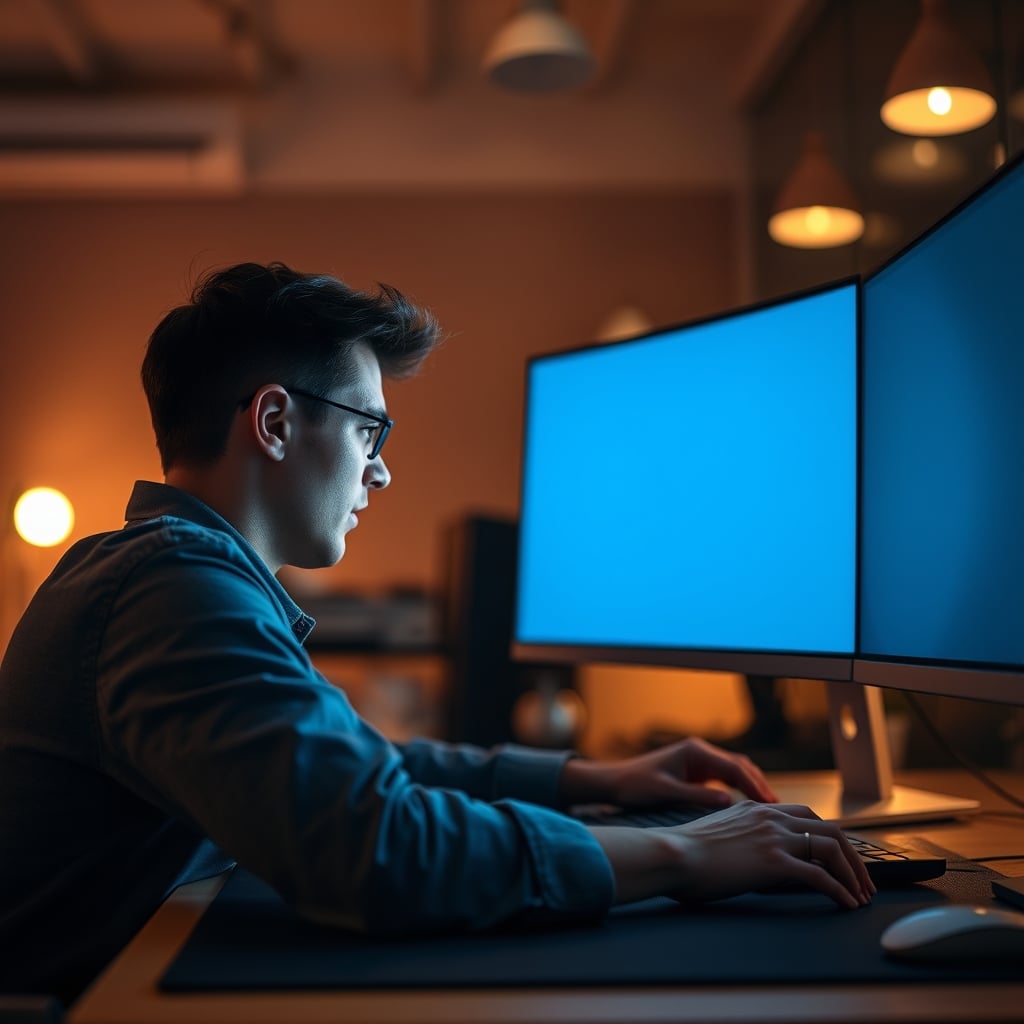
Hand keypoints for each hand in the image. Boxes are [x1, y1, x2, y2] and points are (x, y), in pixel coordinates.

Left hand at [560, 737, 777, 810]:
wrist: (614, 783)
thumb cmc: (635, 787)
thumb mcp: (665, 792)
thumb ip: (696, 796)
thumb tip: (729, 802)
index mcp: (695, 751)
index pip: (735, 767)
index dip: (755, 787)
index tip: (771, 806)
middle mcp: (700, 751)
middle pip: (741, 767)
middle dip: (760, 786)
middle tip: (780, 810)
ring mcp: (699, 761)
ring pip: (736, 772)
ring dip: (753, 788)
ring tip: (772, 811)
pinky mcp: (697, 772)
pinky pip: (726, 779)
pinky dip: (741, 790)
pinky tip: (751, 809)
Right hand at [664, 800, 875, 908]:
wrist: (671, 855)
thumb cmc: (684, 851)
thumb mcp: (719, 832)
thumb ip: (742, 835)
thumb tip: (754, 853)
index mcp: (756, 808)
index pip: (807, 815)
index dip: (830, 837)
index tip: (841, 858)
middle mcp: (769, 817)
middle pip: (829, 828)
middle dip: (853, 856)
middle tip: (862, 880)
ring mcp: (773, 837)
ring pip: (831, 847)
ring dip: (853, 874)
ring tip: (859, 895)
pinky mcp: (772, 862)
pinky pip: (819, 875)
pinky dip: (839, 890)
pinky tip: (845, 904)